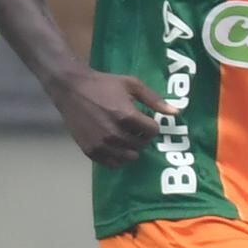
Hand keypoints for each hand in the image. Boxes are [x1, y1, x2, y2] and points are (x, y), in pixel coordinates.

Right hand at [54, 67, 171, 171]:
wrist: (71, 88)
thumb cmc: (103, 84)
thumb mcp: (131, 84)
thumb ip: (154, 99)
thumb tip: (176, 113)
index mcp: (126, 116)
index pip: (152, 131)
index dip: (152, 125)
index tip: (145, 119)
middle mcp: (114, 133)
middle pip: (141, 145)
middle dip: (142, 137)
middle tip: (134, 128)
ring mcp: (101, 144)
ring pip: (129, 157)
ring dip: (131, 149)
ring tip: (125, 137)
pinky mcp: (89, 150)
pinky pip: (111, 164)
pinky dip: (117, 158)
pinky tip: (115, 147)